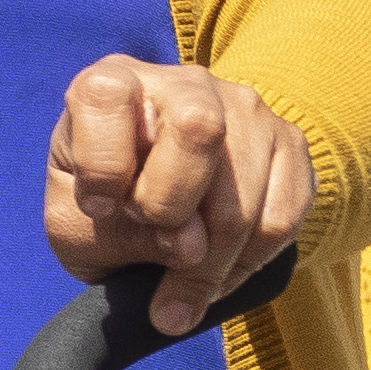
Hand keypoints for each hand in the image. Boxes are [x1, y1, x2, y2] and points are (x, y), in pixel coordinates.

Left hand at [48, 57, 318, 335]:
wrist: (158, 212)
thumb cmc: (105, 210)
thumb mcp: (80, 230)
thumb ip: (120, 236)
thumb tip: (193, 249)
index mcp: (115, 84)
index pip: (108, 96)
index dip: (103, 166)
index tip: (100, 208)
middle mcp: (186, 83)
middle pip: (198, 129)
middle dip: (172, 208)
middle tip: (152, 238)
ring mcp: (247, 109)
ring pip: (245, 193)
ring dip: (213, 261)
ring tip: (186, 286)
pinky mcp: (290, 144)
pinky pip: (282, 217)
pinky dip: (249, 262)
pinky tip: (221, 272)